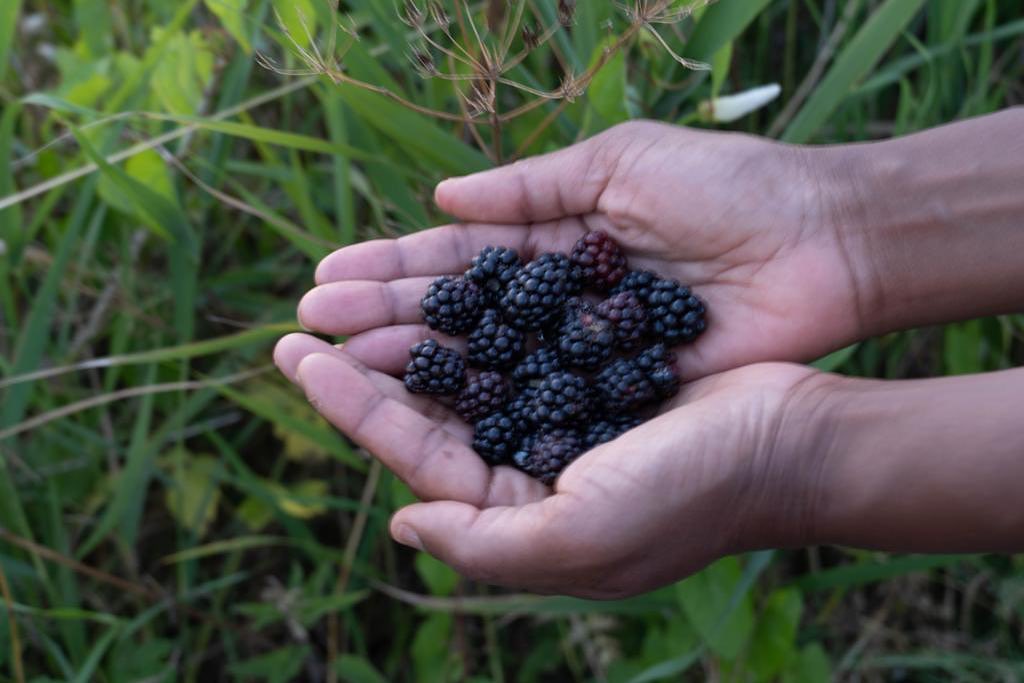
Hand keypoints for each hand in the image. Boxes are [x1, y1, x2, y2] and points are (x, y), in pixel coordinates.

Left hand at [275, 333, 826, 596]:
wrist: (792, 440)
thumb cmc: (689, 493)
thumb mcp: (579, 538)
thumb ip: (484, 544)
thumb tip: (403, 523)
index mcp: (522, 512)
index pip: (418, 456)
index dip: (355, 408)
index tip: (301, 359)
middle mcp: (534, 465)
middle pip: (432, 409)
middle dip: (369, 364)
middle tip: (306, 315)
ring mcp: (563, 415)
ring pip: (468, 367)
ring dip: (413, 330)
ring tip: (356, 290)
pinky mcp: (593, 369)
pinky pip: (517, 336)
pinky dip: (477, 310)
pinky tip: (442, 281)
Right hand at [295, 120, 864, 380]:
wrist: (823, 243)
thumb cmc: (727, 189)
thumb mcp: (619, 163)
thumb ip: (531, 187)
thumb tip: (441, 200)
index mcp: (554, 240)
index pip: (456, 262)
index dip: (391, 272)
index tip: (325, 280)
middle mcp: (557, 303)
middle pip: (457, 319)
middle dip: (383, 322)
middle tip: (308, 330)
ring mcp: (584, 354)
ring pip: (487, 367)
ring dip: (416, 368)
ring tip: (343, 369)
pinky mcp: (618, 393)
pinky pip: (543, 404)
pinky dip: (489, 410)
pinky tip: (431, 416)